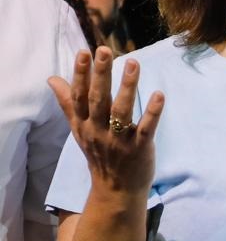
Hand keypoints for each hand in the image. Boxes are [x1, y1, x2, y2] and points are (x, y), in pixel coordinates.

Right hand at [48, 47, 163, 195]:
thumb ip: (68, 103)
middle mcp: (98, 131)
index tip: (84, 52)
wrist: (116, 190)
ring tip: (133, 63)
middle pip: (98, 100)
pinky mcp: (140, 148)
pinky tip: (159, 94)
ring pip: (122, 111)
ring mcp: (119, 140)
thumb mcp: (79, 129)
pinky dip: (152, 112)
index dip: (81, 75)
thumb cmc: (99, 153)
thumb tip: (53, 79)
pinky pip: (146, 128)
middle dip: (100, 75)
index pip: (79, 97)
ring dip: (128, 87)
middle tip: (104, 50)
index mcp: (84, 124)